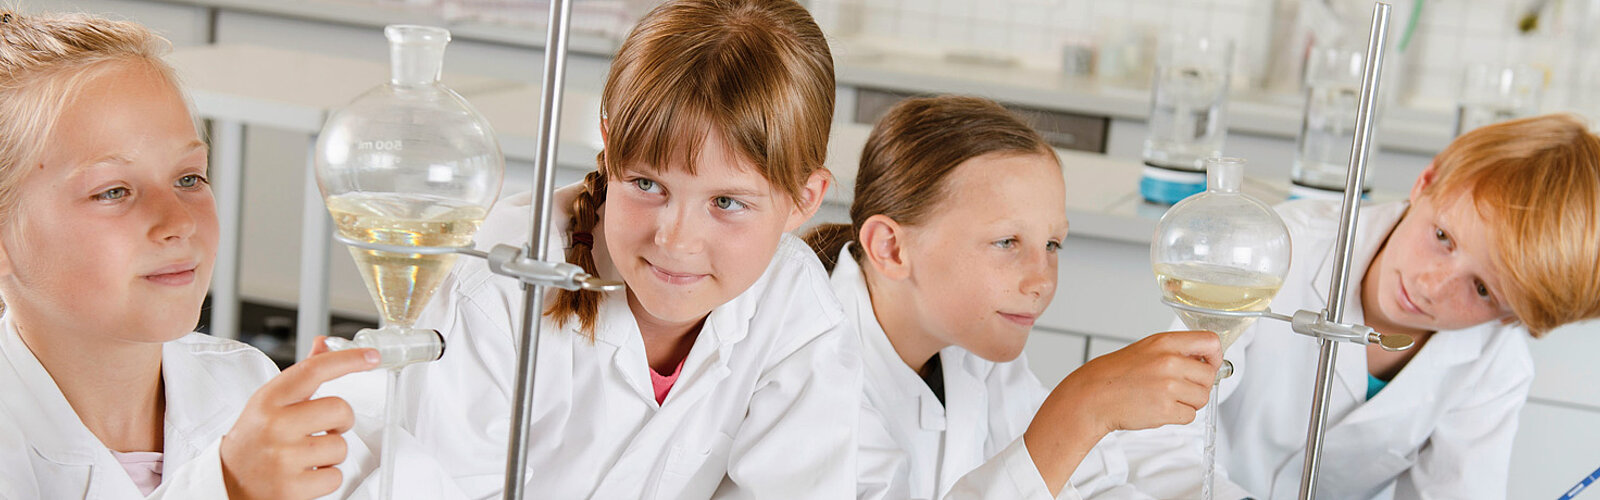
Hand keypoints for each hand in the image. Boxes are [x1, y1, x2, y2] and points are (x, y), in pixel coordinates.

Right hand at [220, 337, 378, 499]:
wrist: (227, 483)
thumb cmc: (253, 439)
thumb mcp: (268, 403)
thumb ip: (301, 376)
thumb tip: (323, 344)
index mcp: (269, 400)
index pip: (314, 371)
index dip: (348, 360)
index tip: (371, 357)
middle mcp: (275, 426)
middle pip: (340, 409)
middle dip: (342, 421)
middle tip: (327, 428)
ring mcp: (283, 458)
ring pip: (341, 446)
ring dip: (332, 453)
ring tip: (307, 455)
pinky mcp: (291, 488)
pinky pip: (335, 477)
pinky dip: (326, 478)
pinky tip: (305, 474)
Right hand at [1024, 330, 1220, 493]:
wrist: (1093, 395)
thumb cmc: (1117, 374)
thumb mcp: (1147, 349)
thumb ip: (1176, 352)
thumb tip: (1205, 361)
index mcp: (1165, 343)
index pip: (1210, 342)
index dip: (1215, 356)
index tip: (1210, 364)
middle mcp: (1169, 362)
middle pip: (1209, 376)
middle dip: (1199, 385)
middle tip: (1180, 388)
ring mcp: (1168, 386)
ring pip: (1202, 398)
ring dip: (1189, 402)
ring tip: (1166, 398)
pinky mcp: (1165, 409)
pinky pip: (1190, 416)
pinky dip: (1178, 416)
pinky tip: (1160, 408)